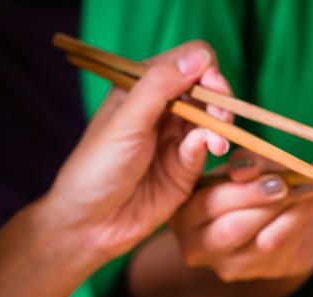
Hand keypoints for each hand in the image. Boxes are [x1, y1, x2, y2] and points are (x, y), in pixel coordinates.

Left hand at [41, 40, 232, 261]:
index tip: (210, 85)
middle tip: (220, 119)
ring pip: (214, 118)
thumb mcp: (127, 121)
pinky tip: (208, 152)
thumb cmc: (97, 168)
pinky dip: (212, 146)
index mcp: (143, 87)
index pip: (188, 61)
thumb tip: (201, 57)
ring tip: (217, 143)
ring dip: (221, 125)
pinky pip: (208, 147)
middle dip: (220, 99)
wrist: (92, 223)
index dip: (205, 69)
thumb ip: (160, 86)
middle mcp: (163, 109)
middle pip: (208, 88)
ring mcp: (177, 138)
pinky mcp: (187, 167)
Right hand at [169, 149, 312, 281]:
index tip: (261, 170)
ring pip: (262, 241)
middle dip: (262, 200)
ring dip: (291, 210)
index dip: (237, 187)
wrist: (277, 220)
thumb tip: (246, 169)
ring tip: (310, 186)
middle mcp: (197, 244)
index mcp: (184, 211)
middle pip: (232, 227)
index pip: (206, 202)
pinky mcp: (256, 272)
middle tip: (287, 181)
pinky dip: (302, 219)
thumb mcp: (244, 168)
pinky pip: (283, 246)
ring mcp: (226, 264)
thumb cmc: (253, 187)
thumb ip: (246, 164)